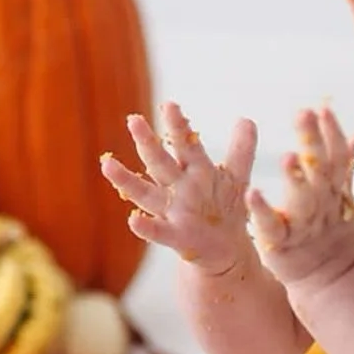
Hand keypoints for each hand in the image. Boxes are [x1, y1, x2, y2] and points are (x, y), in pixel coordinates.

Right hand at [101, 101, 257, 275]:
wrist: (226, 249)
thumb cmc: (224, 209)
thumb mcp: (237, 178)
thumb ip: (241, 150)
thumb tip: (247, 119)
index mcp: (193, 171)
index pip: (185, 145)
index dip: (178, 127)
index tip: (170, 105)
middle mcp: (178, 188)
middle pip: (159, 163)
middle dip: (148, 143)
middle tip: (133, 120)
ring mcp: (173, 213)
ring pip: (146, 194)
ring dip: (126, 180)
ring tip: (107, 164)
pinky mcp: (176, 238)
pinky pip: (158, 232)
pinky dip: (146, 228)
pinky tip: (133, 220)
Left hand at [246, 106, 353, 288]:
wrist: (329, 280)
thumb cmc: (330, 234)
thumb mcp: (341, 199)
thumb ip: (343, 166)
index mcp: (334, 192)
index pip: (337, 158)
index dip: (332, 134)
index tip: (324, 109)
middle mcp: (322, 205)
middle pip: (321, 171)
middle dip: (314, 142)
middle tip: (305, 114)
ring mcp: (302, 225)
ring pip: (302, 199)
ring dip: (295, 177)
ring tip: (286, 156)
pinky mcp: (280, 243)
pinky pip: (271, 226)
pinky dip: (263, 211)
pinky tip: (252, 194)